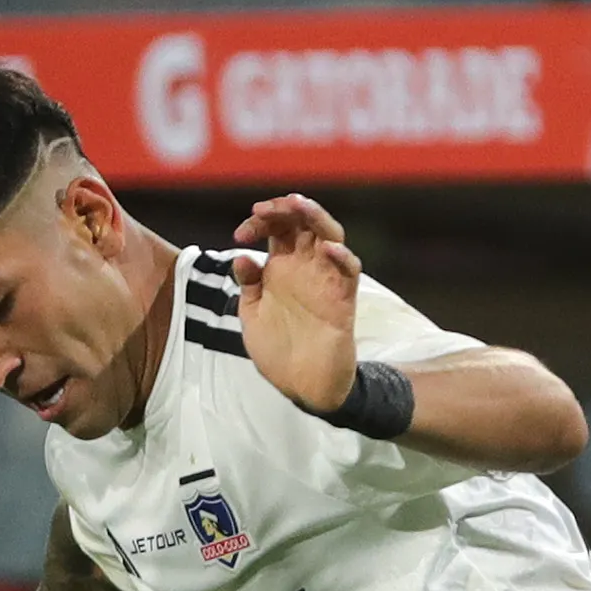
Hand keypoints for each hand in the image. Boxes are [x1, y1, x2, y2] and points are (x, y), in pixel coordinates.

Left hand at [229, 193, 364, 415]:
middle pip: (303, 223)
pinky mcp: (343, 300)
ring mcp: (326, 280)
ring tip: (297, 204)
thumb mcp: (252, 315)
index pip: (276, 229)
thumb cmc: (276, 350)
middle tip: (265, 208)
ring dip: (315, 216)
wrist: (300, 386)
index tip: (240, 234)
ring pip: (330, 235)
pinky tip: (327, 249)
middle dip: (286, 208)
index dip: (259, 222)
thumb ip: (248, 286)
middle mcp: (305, 268)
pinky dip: (342, 257)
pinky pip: (350, 271)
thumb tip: (241, 258)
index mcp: (281, 268)